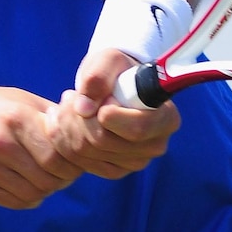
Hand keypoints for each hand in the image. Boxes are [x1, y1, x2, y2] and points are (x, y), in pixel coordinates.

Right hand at [0, 87, 81, 209]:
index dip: (72, 164)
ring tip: (48, 177)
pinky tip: (29, 183)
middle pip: (45, 178)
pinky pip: (14, 202)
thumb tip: (90, 134)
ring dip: (47, 190)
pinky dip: (29, 197)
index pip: (56, 156)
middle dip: (62, 179)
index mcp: (15, 119)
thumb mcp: (26, 102)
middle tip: (65, 173)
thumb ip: (56, 119)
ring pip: (32, 193)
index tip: (76, 161)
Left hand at [45, 49, 181, 179]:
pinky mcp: (115, 170)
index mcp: (166, 117)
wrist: (111, 87)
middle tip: (71, 96)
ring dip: (67, 124)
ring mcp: (135, 161)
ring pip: (86, 151)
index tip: (99, 102)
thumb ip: (97, 77)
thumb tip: (84, 107)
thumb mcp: (108, 61)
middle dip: (79, 117)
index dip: (110, 116)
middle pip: (104, 141)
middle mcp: (155, 144)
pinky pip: (80, 162)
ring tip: (69, 104)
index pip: (138, 128)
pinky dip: (65, 139)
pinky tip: (68, 121)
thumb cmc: (116, 71)